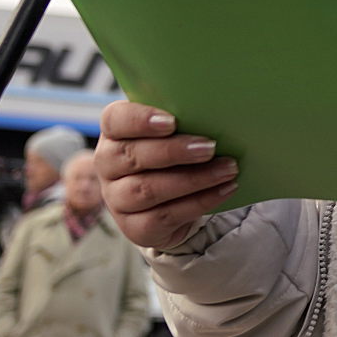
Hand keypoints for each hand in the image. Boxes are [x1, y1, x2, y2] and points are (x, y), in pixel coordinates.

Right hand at [96, 100, 239, 252]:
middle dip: (174, 151)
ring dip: (193, 179)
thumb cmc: (175, 156)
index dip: (139, 120)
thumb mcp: (176, 133)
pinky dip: (199, 202)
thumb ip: (185, 119)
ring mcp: (117, 199)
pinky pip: (164, 216)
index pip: (114, 120)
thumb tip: (216, 109)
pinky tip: (225, 189)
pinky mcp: (134, 227)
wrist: (174, 202)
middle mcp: (108, 166)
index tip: (171, 121)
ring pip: (148, 189)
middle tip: (210, 147)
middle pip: (132, 156)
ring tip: (228, 169)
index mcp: (114, 133)